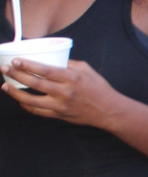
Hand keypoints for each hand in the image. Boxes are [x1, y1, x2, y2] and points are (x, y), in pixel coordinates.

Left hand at [1, 58, 115, 127]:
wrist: (108, 110)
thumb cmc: (98, 87)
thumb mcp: (87, 70)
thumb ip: (68, 64)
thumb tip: (51, 60)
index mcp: (72, 78)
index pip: (45, 70)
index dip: (28, 65)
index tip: (16, 61)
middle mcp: (64, 92)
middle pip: (34, 83)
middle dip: (16, 75)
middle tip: (5, 69)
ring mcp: (60, 106)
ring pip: (31, 100)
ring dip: (15, 93)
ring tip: (5, 86)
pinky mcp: (58, 115)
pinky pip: (36, 111)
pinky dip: (25, 106)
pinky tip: (19, 100)